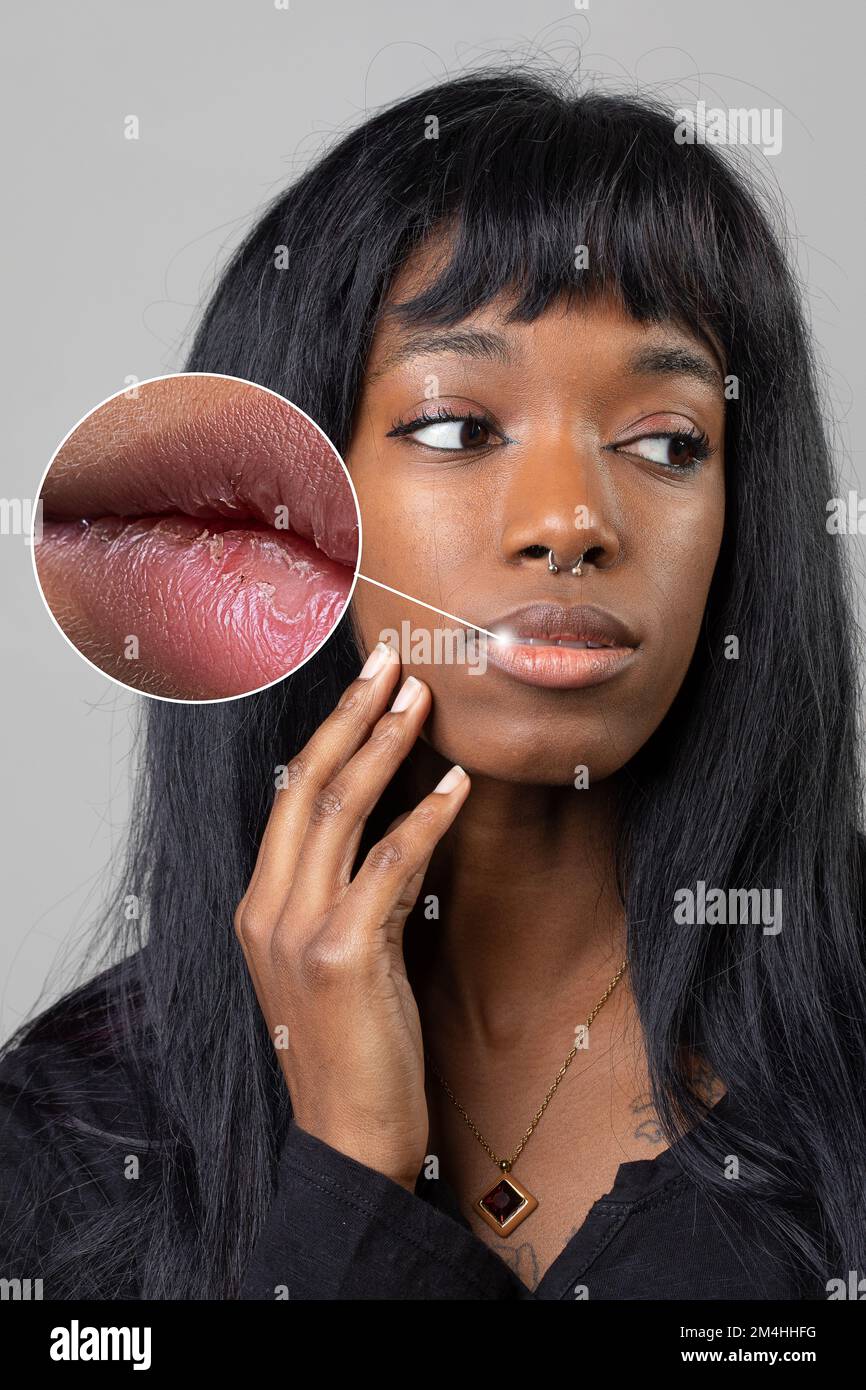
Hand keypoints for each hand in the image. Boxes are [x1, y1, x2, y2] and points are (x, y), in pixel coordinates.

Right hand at [234, 643, 469, 1190]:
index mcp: (260, 905)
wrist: (349, 1140)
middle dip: (352, 715)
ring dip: (386, 745)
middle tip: (392, 660)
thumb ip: (363, 891)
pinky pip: (387, 865)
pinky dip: (424, 818)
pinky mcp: (343, 955)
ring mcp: (298, 929)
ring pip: (341, 810)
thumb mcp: (346, 958)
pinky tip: (456, 784)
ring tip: (422, 697)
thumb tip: (405, 829)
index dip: (331, 733)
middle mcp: (268, 908)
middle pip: (308, 785)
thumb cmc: (354, 1049)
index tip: (367, 685)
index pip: (292, 797)